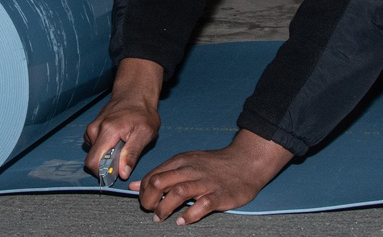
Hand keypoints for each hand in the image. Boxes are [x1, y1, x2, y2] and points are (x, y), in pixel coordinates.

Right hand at [83, 58, 163, 181]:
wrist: (135, 94)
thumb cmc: (143, 113)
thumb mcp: (145, 134)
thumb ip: (132, 154)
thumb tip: (123, 173)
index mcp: (107, 132)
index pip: (93, 161)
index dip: (103, 173)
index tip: (117, 173)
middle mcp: (94, 130)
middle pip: (91, 159)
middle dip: (105, 166)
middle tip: (123, 160)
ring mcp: (92, 128)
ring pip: (94, 153)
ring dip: (106, 157)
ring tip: (123, 147)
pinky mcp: (92, 128)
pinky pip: (95, 146)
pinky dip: (104, 149)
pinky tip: (117, 142)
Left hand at [132, 129, 292, 224]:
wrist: (246, 161)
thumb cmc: (214, 165)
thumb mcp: (186, 163)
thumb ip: (162, 174)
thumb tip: (136, 186)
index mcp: (180, 161)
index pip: (152, 176)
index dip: (143, 191)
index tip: (145, 202)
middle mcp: (190, 170)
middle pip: (160, 182)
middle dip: (149, 200)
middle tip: (150, 211)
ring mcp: (205, 182)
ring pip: (177, 192)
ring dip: (165, 208)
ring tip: (160, 218)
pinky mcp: (219, 194)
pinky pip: (202, 206)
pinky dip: (189, 215)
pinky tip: (182, 221)